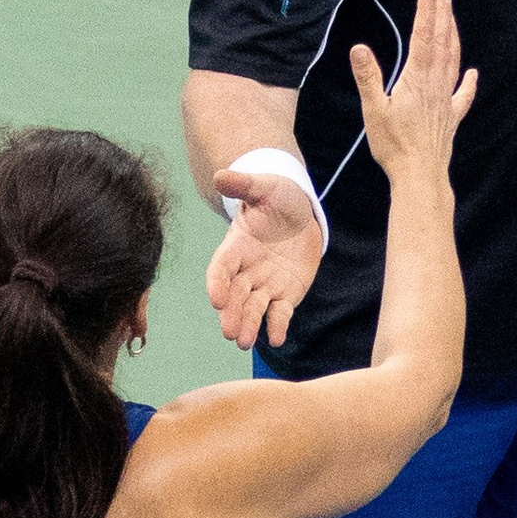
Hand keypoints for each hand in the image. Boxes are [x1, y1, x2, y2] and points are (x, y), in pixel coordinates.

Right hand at [204, 166, 324, 352]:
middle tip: (229, 332)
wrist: (301, 214)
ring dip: (248, 325)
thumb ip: (244, 185)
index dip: (217, 284)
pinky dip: (276, 327)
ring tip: (244, 342)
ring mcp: (264, 285)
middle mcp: (245, 271)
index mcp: (235, 247)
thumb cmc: (278, 198)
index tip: (215, 299)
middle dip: (231, 313)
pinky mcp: (285, 296)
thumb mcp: (263, 186)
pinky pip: (279, 314)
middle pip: (234, 295)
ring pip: (253, 309)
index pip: (220, 269)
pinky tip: (276, 339)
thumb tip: (221, 175)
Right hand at [355, 0, 476, 182]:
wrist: (420, 174)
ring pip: (454, 61)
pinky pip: (463, 95)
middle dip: (442, 16)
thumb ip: (368, 77)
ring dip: (454, 37)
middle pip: (442, 43)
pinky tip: (473, 73)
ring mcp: (446, 100)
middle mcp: (436, 84)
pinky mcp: (451, 118)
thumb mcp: (374, 109)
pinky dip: (469, 82)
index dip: (426, 10)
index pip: (423, 36)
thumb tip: (359, 48)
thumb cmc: (394, 144)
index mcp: (417, 78)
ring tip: (452, 19)